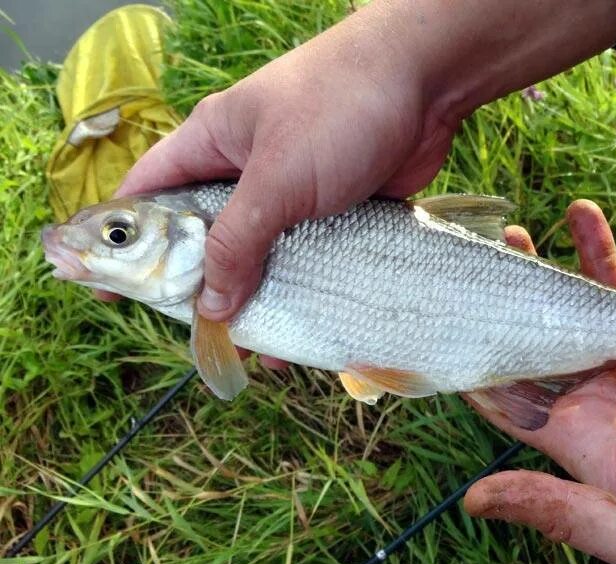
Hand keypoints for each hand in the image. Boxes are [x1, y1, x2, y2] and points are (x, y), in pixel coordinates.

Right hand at [105, 0, 615, 367]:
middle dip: (199, 287)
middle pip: (203, 238)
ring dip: (254, 299)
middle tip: (197, 334)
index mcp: (212, 146)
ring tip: (250, 347)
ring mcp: (292, 193)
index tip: (109, 291)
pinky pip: (305, 261)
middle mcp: (246, 171)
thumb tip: (208, 303)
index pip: (148, 196)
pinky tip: (300, 332)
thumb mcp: (275, 179)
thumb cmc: (339, 111)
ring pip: (258, 255)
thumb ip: (236, 242)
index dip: (124, 243)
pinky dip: (300, 293)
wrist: (427, 84)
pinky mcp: (333, 212)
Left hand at [465, 200, 615, 563]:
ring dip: (601, 257)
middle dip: (535, 281)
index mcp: (581, 433)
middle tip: (511, 235)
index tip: (462, 300)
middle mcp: (609, 397)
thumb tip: (474, 501)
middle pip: (557, 328)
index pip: (516, 386)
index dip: (488, 343)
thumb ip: (558, 510)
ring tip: (580, 209)